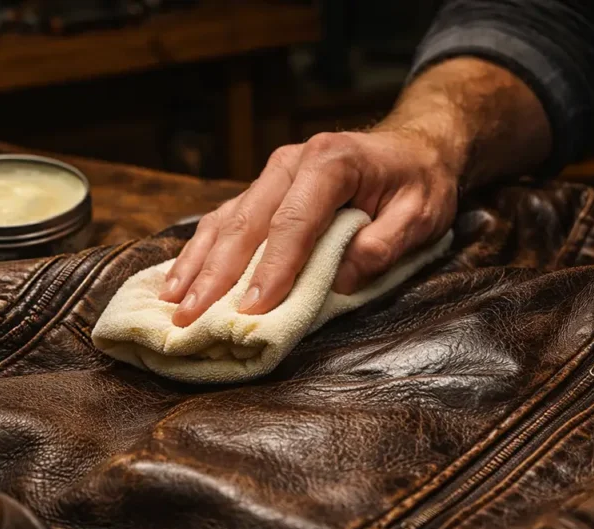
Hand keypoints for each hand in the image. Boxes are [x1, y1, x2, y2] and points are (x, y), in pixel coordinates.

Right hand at [159, 128, 458, 326]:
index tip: (253, 309)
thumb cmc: (419, 183)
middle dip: (217, 275)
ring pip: (227, 221)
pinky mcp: (264, 189)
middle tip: (192, 317)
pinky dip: (202, 251)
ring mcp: (273, 174)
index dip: (272, 269)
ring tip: (173, 303)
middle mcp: (292, 163)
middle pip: (247, 223)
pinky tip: (180, 279)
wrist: (414, 147)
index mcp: (331, 163)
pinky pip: (227, 220)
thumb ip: (384, 245)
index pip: (294, 223)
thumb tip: (340, 280)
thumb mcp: (421, 215)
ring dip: (198, 264)